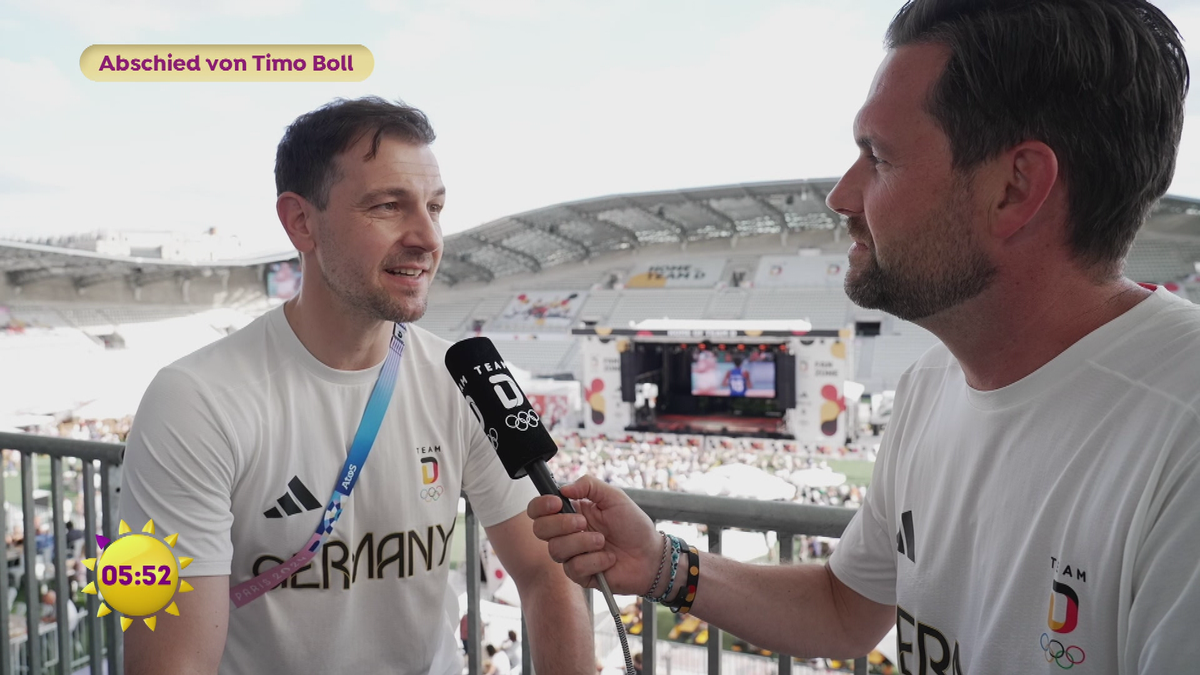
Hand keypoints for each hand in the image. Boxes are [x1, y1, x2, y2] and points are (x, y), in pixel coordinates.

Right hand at [527, 475, 661, 594]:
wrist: (651, 555)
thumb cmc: (634, 525)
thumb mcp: (614, 497)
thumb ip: (589, 485)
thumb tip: (563, 487)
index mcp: (571, 512)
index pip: (539, 509)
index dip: (541, 506)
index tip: (558, 503)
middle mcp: (567, 533)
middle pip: (540, 529)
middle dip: (561, 524)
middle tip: (583, 522)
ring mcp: (572, 555)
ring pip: (555, 549)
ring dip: (582, 543)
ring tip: (603, 541)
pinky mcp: (580, 574)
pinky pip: (573, 568)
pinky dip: (595, 561)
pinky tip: (608, 558)